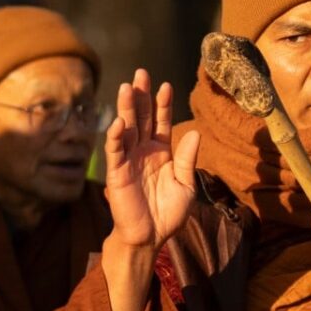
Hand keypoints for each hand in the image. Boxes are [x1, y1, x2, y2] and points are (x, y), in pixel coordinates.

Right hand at [104, 69, 198, 251]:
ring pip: (127, 129)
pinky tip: (118, 122)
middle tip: (140, 73)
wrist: (150, 237)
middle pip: (141, 118)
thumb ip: (188, 159)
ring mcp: (128, 160)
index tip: (165, 85)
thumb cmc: (168, 214)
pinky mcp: (117, 173)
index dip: (162, 104)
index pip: (160, 122)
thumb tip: (195, 131)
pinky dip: (115, 137)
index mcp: (161, 152)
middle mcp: (143, 151)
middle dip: (141, 96)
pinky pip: (115, 152)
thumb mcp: (186, 185)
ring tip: (127, 87)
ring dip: (126, 109)